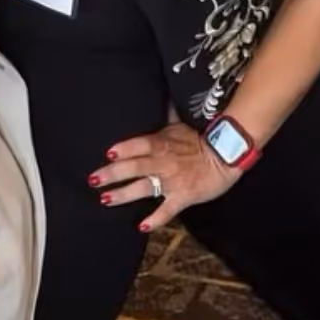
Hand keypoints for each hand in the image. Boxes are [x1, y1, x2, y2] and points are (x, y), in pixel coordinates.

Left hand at [89, 122, 239, 230]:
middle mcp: (163, 162)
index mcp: (162, 143)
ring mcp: (172, 181)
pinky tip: (141, 226)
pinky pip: (167, 210)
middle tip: (93, 179)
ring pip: (144, 188)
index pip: (139, 144)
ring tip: (105, 199)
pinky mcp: (182, 197)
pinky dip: (155, 219)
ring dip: (123, 194)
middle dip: (113, 173)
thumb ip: (165, 114)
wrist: (226, 157)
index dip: (124, 149)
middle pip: (134, 167)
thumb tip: (159, 93)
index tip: (108, 153)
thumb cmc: (201, 140)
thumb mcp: (180, 125)